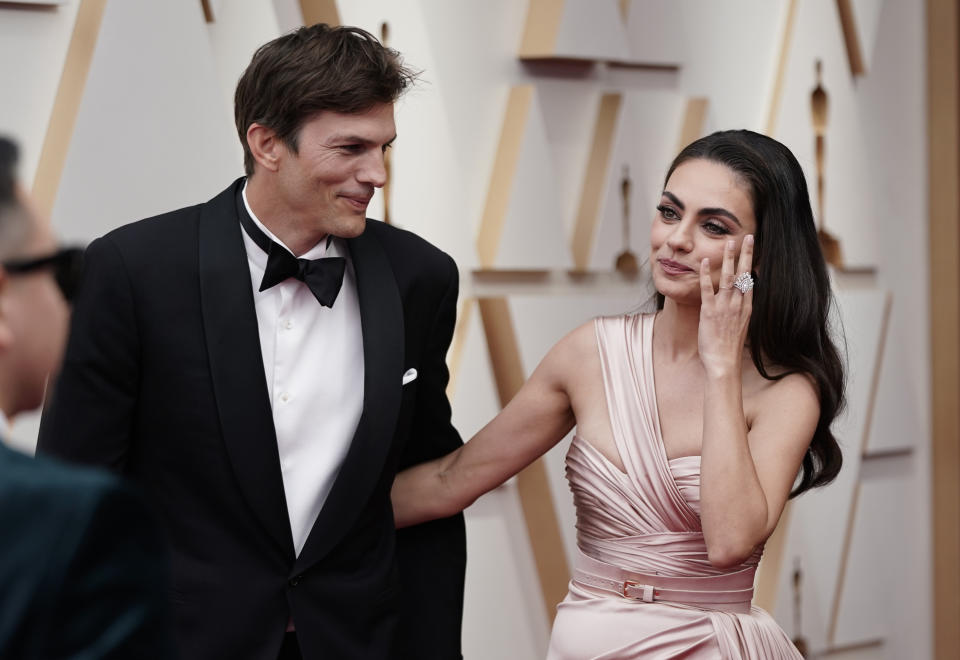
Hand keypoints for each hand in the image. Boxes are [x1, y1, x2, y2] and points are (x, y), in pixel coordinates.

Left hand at [698, 235, 753, 378]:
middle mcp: (737, 305)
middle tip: (747, 237)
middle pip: (743, 274)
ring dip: (729, 259)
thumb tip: (740, 302)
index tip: (751, 249)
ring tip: (729, 242)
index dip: (751, 263)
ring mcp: (724, 307)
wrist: (724, 363)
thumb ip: (740, 312)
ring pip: (728, 278)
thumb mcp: (740, 327)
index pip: (750, 280)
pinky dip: (706, 275)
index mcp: (746, 308)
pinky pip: (708, 289)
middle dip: (745, 254)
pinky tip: (706, 261)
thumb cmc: (729, 349)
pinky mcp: (709, 312)